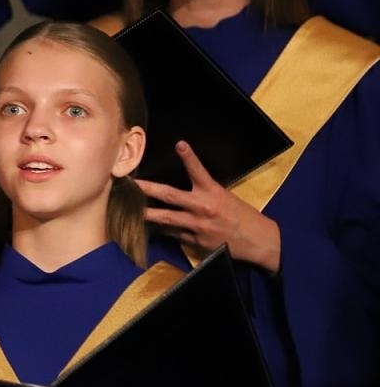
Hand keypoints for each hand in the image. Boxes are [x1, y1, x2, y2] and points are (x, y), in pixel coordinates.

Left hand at [135, 141, 281, 271]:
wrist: (258, 241)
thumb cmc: (242, 216)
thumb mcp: (226, 197)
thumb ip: (204, 192)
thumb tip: (182, 190)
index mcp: (213, 192)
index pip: (199, 171)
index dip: (189, 157)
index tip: (180, 145)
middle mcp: (203, 207)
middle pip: (170, 196)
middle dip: (148, 189)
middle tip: (131, 183)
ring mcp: (197, 225)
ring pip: (165, 218)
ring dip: (146, 214)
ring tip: (128, 210)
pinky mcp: (195, 241)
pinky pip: (172, 233)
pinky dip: (161, 229)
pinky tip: (148, 227)